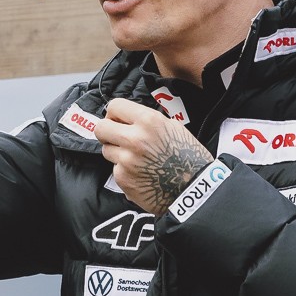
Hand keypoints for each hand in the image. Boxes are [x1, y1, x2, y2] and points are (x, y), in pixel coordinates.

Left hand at [94, 98, 213, 214]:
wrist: (194, 188)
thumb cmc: (188, 157)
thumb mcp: (173, 127)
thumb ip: (148, 120)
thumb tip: (127, 118)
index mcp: (149, 121)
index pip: (114, 106)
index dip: (115, 113)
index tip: (118, 119)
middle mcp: (135, 139)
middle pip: (100, 128)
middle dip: (107, 131)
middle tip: (116, 137)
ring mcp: (127, 161)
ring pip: (106, 150)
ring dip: (116, 152)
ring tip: (135, 158)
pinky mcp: (123, 179)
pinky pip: (115, 169)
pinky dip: (125, 171)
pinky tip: (140, 173)